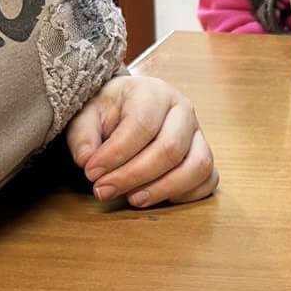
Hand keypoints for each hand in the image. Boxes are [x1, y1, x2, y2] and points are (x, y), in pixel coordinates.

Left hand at [66, 74, 217, 206]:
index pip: (142, 125)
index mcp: (154, 92)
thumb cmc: (109, 112)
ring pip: (197, 166)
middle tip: (104, 191)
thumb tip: (87, 160)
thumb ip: (83, 135)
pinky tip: (157, 197)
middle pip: (170, 149)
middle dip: (134, 176)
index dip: (116, 154)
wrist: (129, 108)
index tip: (91, 172)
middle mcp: (183, 110)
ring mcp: (199, 134)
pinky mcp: (205, 156)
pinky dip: (186, 195)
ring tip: (133, 199)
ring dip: (163, 189)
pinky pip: (208, 180)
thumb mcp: (87, 115)